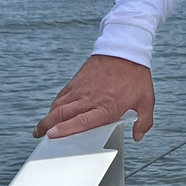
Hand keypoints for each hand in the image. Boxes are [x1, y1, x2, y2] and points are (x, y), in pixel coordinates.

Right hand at [34, 54, 155, 141]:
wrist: (125, 50)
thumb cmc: (135, 75)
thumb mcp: (146, 100)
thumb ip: (144, 121)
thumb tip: (138, 136)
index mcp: (105, 107)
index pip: (81, 121)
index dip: (65, 129)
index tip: (52, 135)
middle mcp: (89, 99)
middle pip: (62, 114)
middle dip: (47, 126)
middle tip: (39, 135)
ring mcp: (80, 89)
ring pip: (58, 105)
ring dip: (48, 117)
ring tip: (41, 127)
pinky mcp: (76, 81)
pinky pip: (62, 95)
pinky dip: (55, 105)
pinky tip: (53, 111)